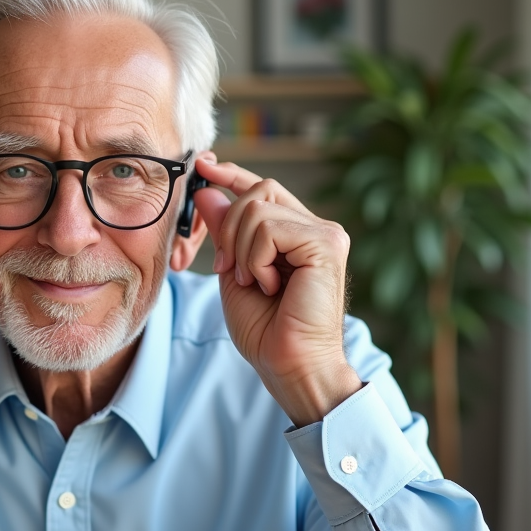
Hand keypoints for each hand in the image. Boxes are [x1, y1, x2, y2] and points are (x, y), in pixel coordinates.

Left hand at [193, 155, 360, 424]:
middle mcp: (316, 228)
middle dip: (229, 227)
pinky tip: (269, 284)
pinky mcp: (326, 244)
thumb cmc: (267, 330)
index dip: (232, 175)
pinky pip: (269, 229)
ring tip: (255, 282)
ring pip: (258, 208)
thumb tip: (207, 192)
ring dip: (241, 250)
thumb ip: (225, 232)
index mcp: (297, 234)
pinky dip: (256, 259)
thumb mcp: (233, 272)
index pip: (263, 191)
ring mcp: (325, 233)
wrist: (290, 364)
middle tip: (230, 269)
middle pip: (257, 192)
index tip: (204, 166)